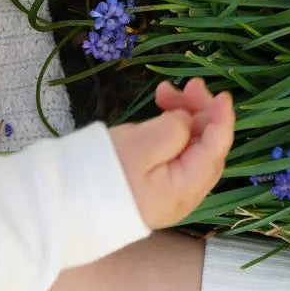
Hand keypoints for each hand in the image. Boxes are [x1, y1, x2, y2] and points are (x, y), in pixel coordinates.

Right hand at [110, 78, 234, 228]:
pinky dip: (171, 132)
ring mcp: (170, 192)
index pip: (216, 150)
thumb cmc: (101, 173)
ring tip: (162, 94)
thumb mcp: (139, 145)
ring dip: (183, 118)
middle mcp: (185, 194)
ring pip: (190, 149)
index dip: (223, 119)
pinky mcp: (155, 187)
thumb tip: (185, 121)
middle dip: (200, 112)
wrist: (66, 205)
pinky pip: (174, 156)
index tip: (221, 94)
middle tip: (185, 86)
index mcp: (185, 188)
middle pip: (206, 147)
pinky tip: (157, 115)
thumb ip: (172, 130)